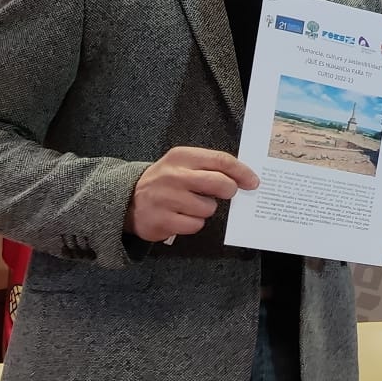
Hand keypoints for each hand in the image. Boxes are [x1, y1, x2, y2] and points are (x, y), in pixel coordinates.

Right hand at [126, 146, 256, 242]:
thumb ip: (209, 167)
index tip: (253, 182)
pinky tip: (181, 217)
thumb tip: (243, 178)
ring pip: (208, 208)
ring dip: (206, 209)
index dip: (242, 172)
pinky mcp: (162, 220)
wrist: (128, 200)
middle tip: (227, 193)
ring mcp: (166, 198)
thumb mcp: (182, 164)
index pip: (221, 160)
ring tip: (191, 205)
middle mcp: (173, 175)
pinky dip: (194, 223)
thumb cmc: (165, 181)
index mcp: (181, 156)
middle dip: (229, 190)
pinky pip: (195, 224)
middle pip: (219, 183)